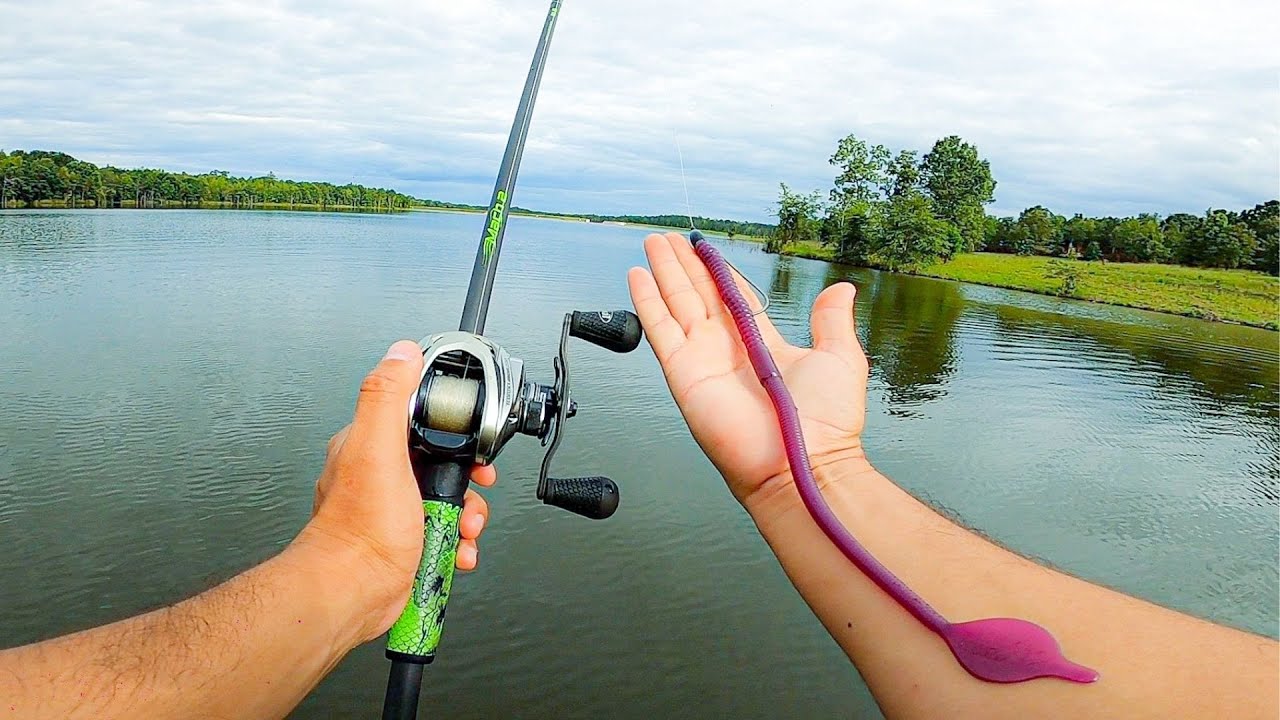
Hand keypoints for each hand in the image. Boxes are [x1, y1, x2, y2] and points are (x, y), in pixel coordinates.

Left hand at [297, 340, 495, 641]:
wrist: (352, 593)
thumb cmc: (360, 530)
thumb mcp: (378, 449)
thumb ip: (388, 396)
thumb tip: (402, 352)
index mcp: (371, 445)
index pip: (422, 421)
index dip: (454, 431)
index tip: (470, 448)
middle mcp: (381, 475)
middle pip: (443, 464)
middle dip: (466, 483)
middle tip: (468, 495)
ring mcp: (394, 510)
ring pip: (447, 500)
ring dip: (466, 516)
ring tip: (461, 529)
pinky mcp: (406, 540)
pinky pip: (443, 532)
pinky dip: (456, 542)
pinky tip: (453, 550)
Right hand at [627, 233, 870, 514]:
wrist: (801, 464)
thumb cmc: (827, 424)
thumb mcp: (840, 357)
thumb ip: (833, 321)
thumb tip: (841, 289)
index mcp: (762, 344)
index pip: (733, 298)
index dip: (717, 272)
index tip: (704, 248)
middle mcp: (728, 350)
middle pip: (699, 295)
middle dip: (683, 265)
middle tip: (668, 238)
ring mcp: (703, 360)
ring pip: (677, 303)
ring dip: (663, 272)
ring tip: (653, 242)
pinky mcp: (684, 372)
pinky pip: (660, 329)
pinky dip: (647, 301)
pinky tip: (638, 276)